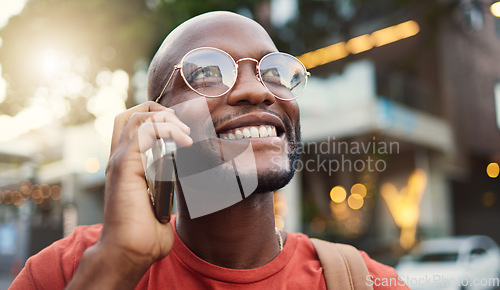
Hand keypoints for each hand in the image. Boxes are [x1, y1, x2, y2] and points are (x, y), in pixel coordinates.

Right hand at [68, 101, 191, 288]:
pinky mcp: (124, 166)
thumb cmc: (144, 233)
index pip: (132, 125)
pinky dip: (166, 130)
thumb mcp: (160, 201)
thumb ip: (166, 186)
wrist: (129, 252)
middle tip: (182, 126)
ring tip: (186, 134)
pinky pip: (143, 132)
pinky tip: (184, 142)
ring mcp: (119, 161)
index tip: (180, 128)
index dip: (155, 117)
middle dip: (158, 111)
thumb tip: (184, 181)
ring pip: (137, 118)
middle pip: (130, 114)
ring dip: (166, 120)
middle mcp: (118, 158)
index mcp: (125, 164)